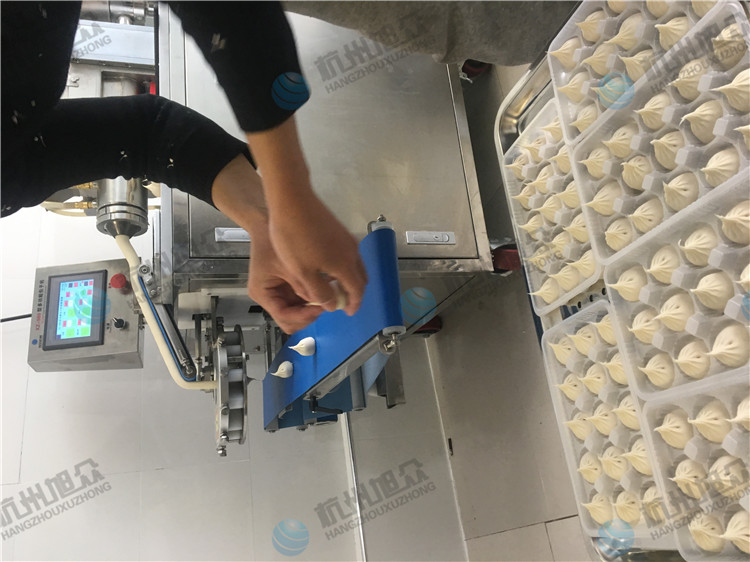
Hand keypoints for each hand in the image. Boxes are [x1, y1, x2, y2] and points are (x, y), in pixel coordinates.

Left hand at [246, 117, 366, 315]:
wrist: (291, 199)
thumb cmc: (293, 238)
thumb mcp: (302, 272)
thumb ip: (319, 292)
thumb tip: (333, 304)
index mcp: (344, 265)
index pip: (357, 290)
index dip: (354, 303)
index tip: (349, 312)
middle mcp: (351, 251)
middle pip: (360, 277)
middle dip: (354, 292)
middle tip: (343, 302)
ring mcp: (346, 238)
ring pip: (355, 265)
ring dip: (349, 278)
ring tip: (335, 287)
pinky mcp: (339, 229)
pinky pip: (349, 254)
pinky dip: (345, 266)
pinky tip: (328, 266)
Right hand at [248, 226, 323, 333]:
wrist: (265, 225)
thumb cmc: (271, 241)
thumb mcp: (289, 264)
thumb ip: (303, 284)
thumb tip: (321, 301)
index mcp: (262, 293)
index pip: (284, 316)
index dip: (303, 315)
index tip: (320, 307)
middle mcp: (269, 298)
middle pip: (290, 321)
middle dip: (307, 316)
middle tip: (324, 304)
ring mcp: (278, 295)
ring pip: (297, 314)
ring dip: (311, 309)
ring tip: (325, 297)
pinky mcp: (287, 289)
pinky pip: (300, 302)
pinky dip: (311, 300)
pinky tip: (322, 290)